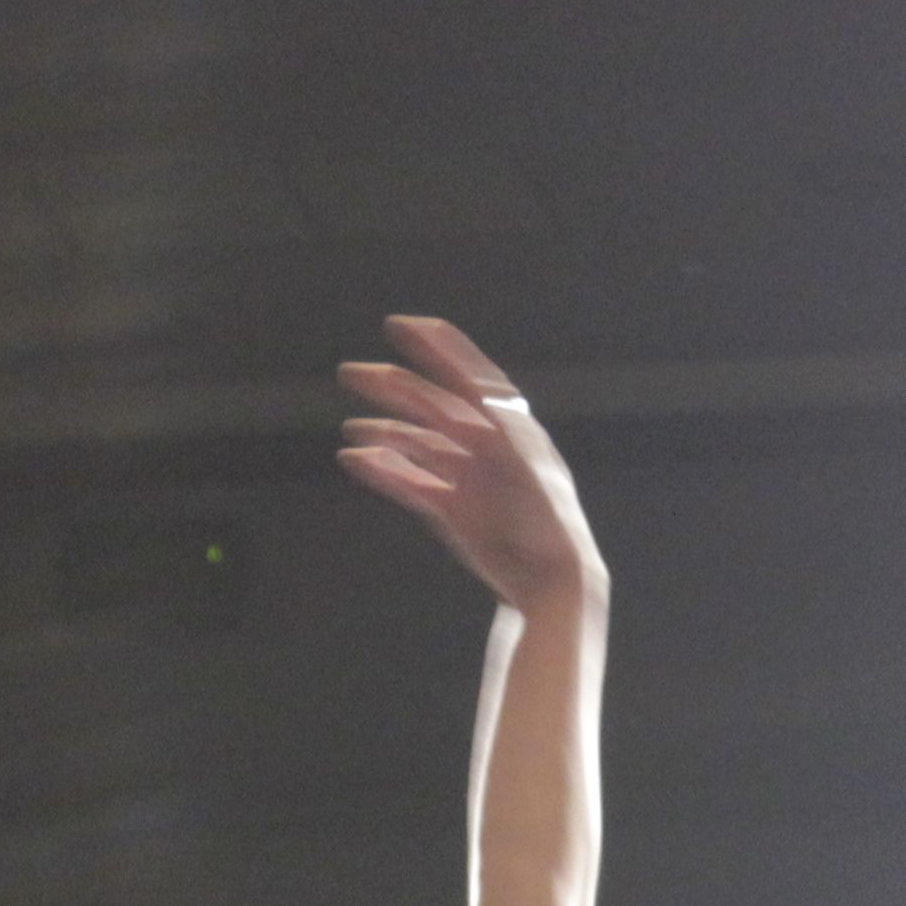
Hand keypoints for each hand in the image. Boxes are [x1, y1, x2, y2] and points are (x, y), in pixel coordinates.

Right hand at [340, 315, 602, 612]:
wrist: (551, 581)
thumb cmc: (553, 526)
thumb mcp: (537, 476)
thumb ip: (509, 435)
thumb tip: (488, 395)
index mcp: (506, 427)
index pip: (467, 376)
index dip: (436, 347)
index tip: (400, 325)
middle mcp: (482, 444)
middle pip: (430, 405)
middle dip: (393, 387)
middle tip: (351, 373)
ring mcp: (464, 475)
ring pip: (415, 443)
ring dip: (383, 432)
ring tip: (351, 429)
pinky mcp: (450, 507)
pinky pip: (409, 481)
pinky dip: (383, 471)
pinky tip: (355, 461)